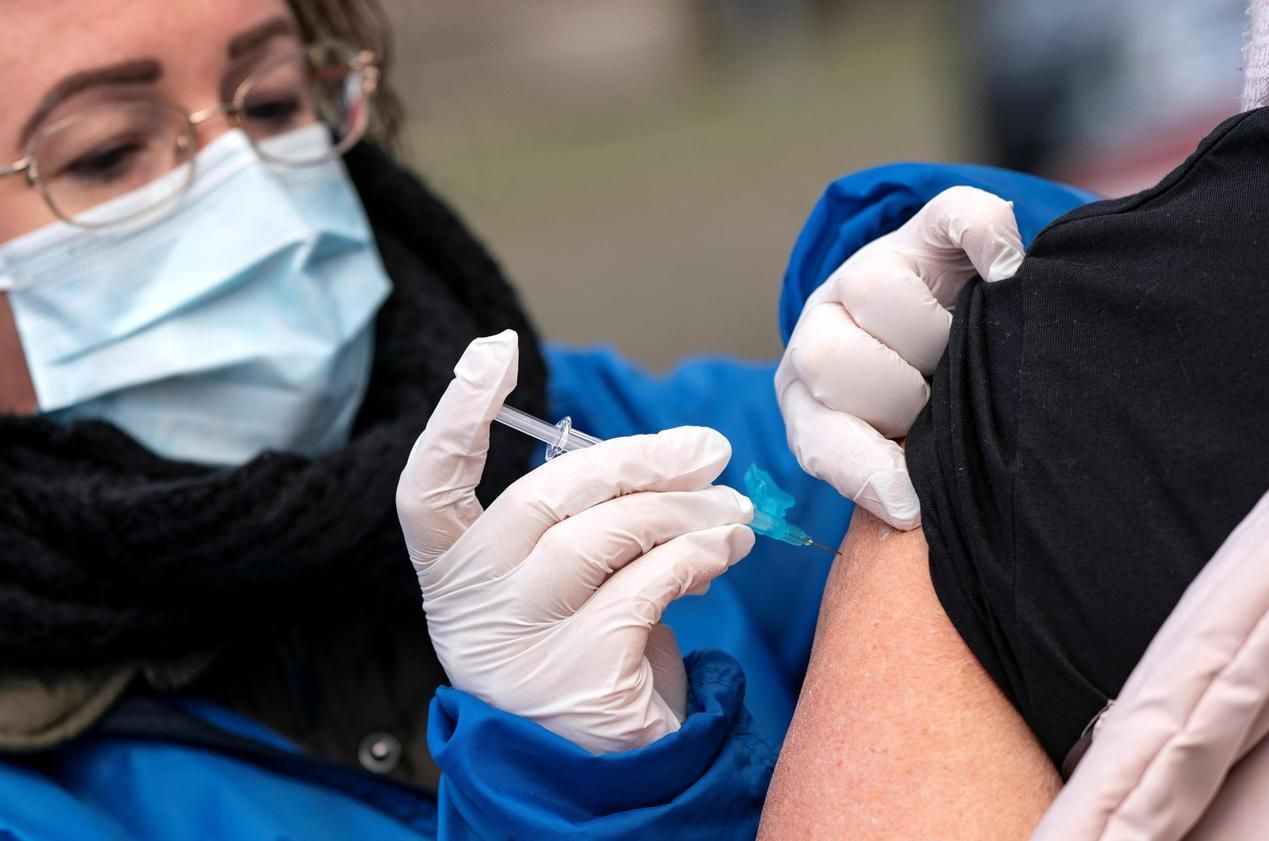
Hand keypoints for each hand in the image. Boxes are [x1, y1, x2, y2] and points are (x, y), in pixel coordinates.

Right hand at [397, 331, 754, 753]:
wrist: (591, 770)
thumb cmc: (577, 648)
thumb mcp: (560, 579)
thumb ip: (586, 517)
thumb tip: (677, 456)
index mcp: (451, 571)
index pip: (429, 484)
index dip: (456, 413)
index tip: (493, 349)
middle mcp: (470, 605)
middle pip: (547, 497)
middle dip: (640, 460)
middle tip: (709, 448)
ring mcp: (518, 645)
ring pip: (604, 537)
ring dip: (682, 510)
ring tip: (732, 509)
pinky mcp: (579, 676)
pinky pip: (648, 586)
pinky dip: (697, 556)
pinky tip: (723, 550)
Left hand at [775, 186, 1024, 528]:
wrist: (953, 325)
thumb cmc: (924, 409)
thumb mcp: (895, 453)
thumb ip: (889, 476)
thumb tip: (913, 506)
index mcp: (808, 393)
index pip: (816, 434)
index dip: (865, 469)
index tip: (910, 501)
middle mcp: (825, 325)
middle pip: (830, 359)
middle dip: (895, 398)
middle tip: (936, 406)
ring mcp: (872, 266)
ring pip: (874, 290)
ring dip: (929, 334)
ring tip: (964, 355)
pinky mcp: (930, 224)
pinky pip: (955, 215)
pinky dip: (987, 238)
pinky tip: (1007, 271)